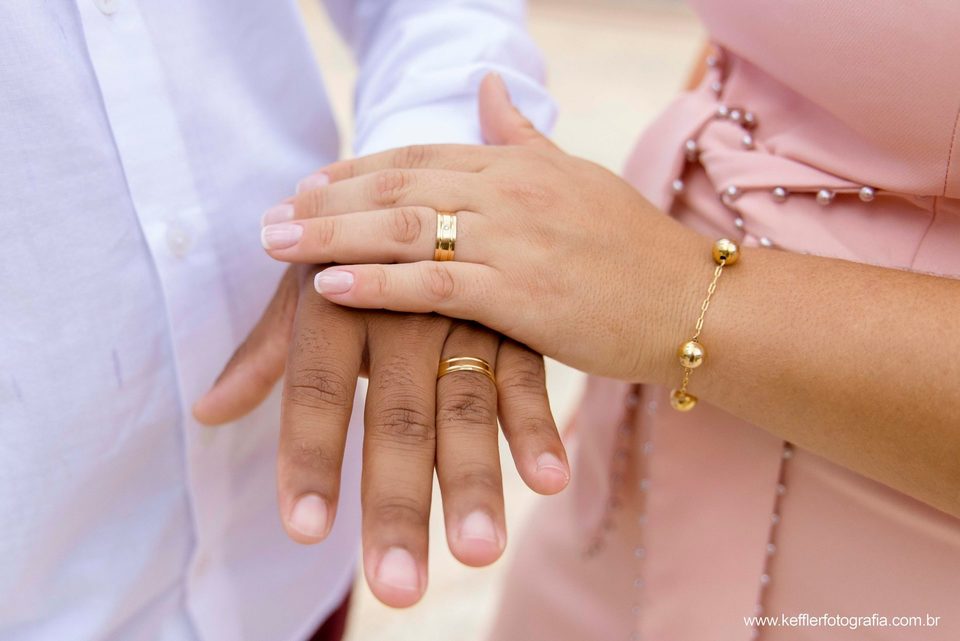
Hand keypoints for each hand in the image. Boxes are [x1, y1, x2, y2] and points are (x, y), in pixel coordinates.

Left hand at [193, 265, 568, 607]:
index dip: (310, 459)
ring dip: (474, 480)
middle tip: (398, 587)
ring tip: (478, 552)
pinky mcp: (511, 321)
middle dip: (397, 503)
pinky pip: (524, 377)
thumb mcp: (307, 293)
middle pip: (396, 416)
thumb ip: (265, 355)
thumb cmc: (354, 254)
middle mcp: (398, 310)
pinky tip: (548, 482)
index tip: (306, 532)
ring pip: (465, 405)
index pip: (314, 389)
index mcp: (335, 300)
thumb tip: (207, 413)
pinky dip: (535, 426)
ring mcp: (461, 317)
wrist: (430, 185)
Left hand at [258, 74, 706, 382]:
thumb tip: (489, 85)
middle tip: (268, 218)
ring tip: (275, 246)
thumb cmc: (634, 248)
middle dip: (325, 200)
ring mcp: (514, 239)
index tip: (307, 184)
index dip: (356, 169)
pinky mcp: (521, 294)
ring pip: (404, 227)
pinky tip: (327, 287)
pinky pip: (434, 284)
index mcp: (518, 164)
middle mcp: (508, 191)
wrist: (693, 301)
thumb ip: (522, 136)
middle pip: (398, 184)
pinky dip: (376, 283)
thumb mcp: (576, 178)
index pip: (419, 155)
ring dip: (331, 235)